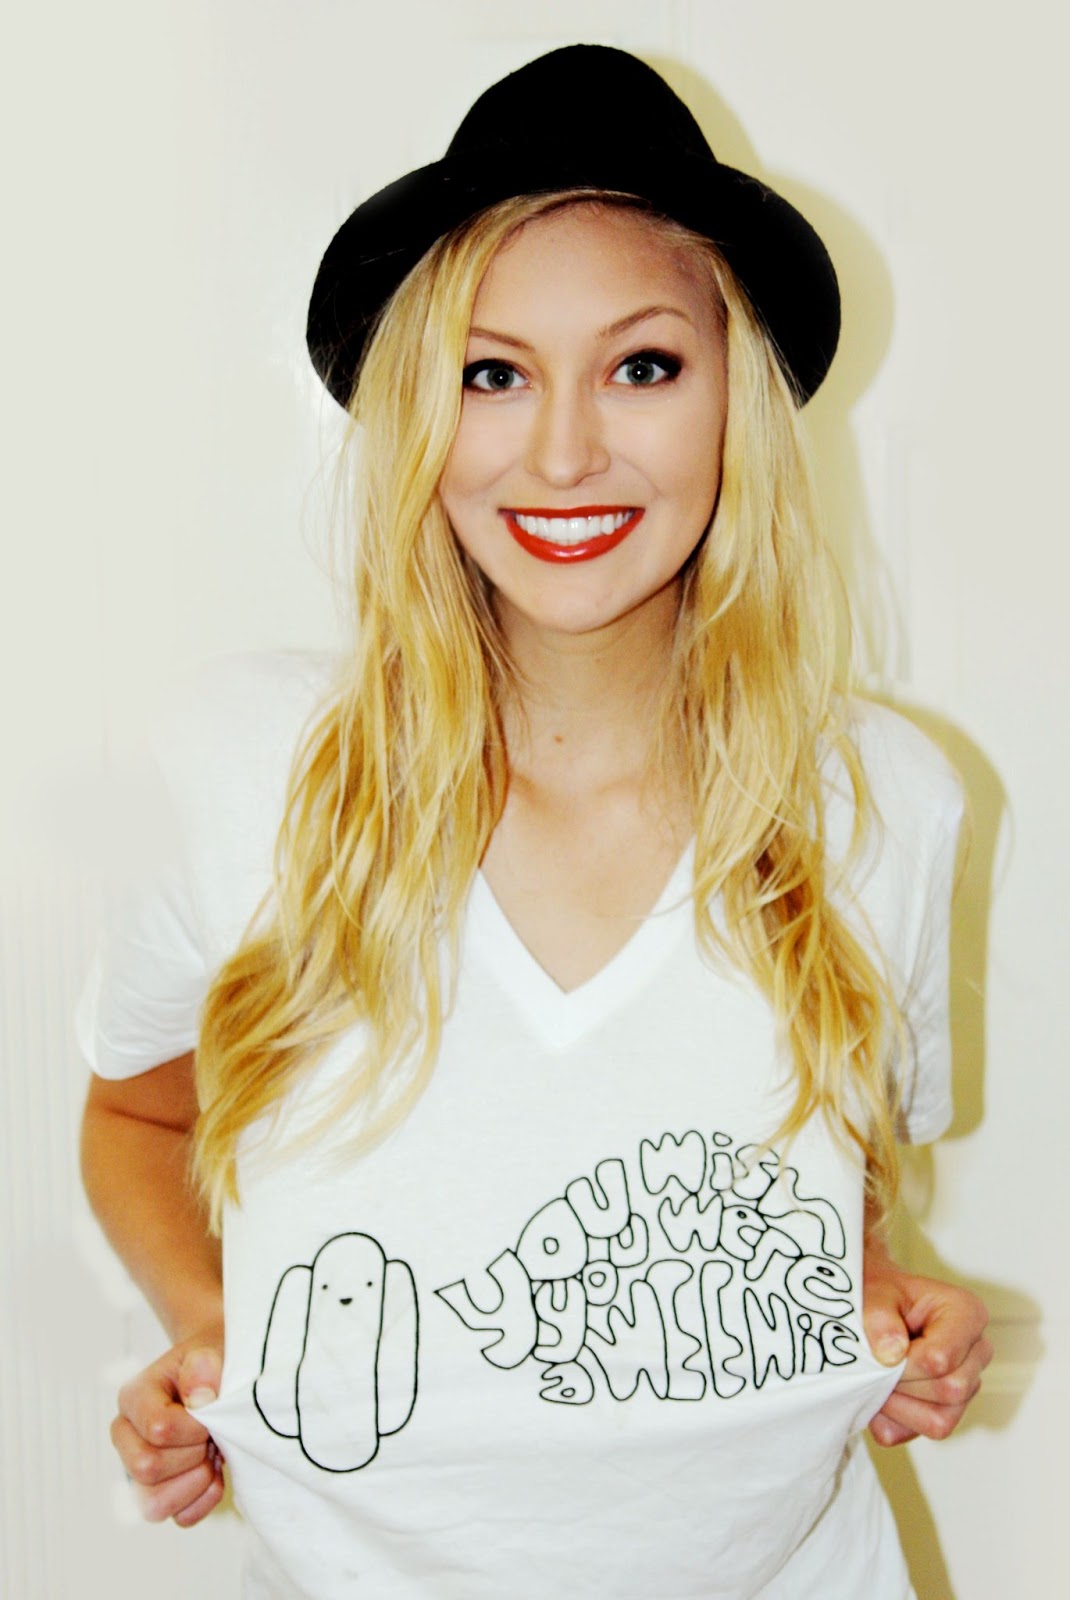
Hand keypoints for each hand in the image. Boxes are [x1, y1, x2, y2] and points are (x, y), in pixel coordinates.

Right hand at [111, 1326, 225, 1526]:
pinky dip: (204, 1499)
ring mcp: (140, 1471)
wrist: (222, 1373)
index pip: (158, 1429)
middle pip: (147, 1469)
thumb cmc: (213, 1363)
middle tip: (212, 1431)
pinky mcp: (162, 1494)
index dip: (194, 1426)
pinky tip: (216, 1471)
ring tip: (212, 1453)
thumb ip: (205, 1364)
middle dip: (192, 1453)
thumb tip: (200, 1396)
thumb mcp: (212, 1349)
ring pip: (154, 1505)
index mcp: (133, 1398)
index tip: (213, 1409)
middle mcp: (127, 1437)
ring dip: (195, 1481)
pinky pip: (180, 1518)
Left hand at [863, 1248, 991, 1446]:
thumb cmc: (881, 1296)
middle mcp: (977, 1352)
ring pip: (941, 1421)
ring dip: (899, 1408)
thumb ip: (880, 1318)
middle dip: (903, 1385)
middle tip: (875, 1366)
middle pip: (950, 1391)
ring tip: (876, 1380)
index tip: (880, 1353)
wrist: (876, 1306)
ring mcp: (967, 1384)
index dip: (904, 1365)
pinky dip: (896, 1421)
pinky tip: (883, 1394)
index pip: (941, 1360)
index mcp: (968, 1314)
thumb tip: (892, 1354)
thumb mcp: (873, 1293)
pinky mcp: (950, 1410)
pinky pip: (924, 1433)